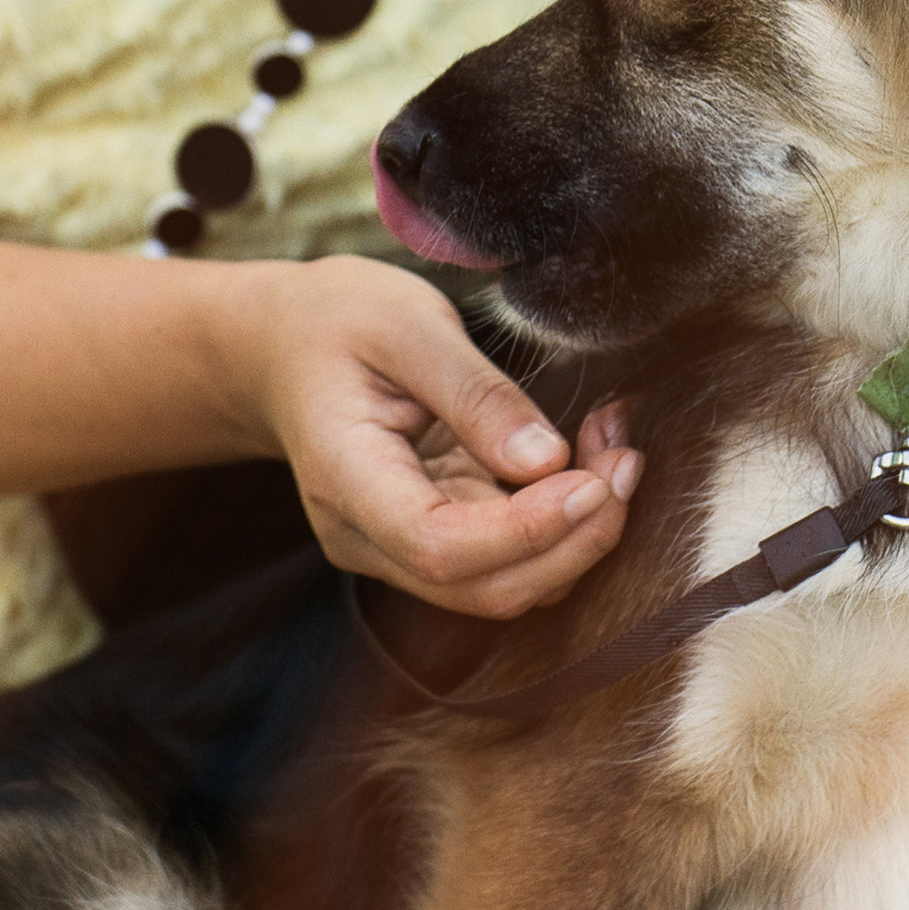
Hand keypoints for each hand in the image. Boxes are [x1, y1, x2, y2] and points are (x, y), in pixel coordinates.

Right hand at [233, 257, 639, 618]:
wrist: (282, 348)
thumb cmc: (337, 323)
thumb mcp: (407, 325)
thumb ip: (474, 392)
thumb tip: (547, 459)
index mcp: (346, 480)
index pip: (441, 547)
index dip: (528, 531)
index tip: (595, 479)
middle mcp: (367, 537)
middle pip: (485, 586)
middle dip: (574, 539)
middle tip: (626, 460)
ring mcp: (396, 549)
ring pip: (506, 584)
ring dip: (578, 535)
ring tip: (616, 449)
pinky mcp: (431, 539)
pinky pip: (506, 558)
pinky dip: (561, 524)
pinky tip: (588, 461)